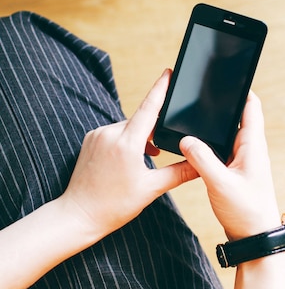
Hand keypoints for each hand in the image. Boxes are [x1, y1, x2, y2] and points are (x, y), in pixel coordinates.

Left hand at [60, 69, 198, 236]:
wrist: (79, 215)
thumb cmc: (114, 205)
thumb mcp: (152, 189)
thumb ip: (180, 172)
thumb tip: (201, 165)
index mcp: (127, 144)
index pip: (149, 108)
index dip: (161, 89)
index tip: (169, 73)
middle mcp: (109, 134)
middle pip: (141, 121)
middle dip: (155, 131)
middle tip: (161, 151)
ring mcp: (97, 136)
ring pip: (128, 128)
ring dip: (140, 139)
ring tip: (144, 162)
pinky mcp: (90, 140)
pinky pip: (115, 133)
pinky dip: (127, 141)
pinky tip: (130, 161)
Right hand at [179, 92, 280, 240]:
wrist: (254, 237)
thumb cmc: (245, 210)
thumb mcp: (220, 183)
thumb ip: (202, 159)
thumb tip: (186, 138)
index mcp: (253, 145)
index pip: (251, 107)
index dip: (241, 89)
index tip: (226, 75)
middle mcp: (249, 149)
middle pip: (236, 117)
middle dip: (220, 105)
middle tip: (199, 92)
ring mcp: (242, 160)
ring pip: (226, 135)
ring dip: (213, 126)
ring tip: (192, 116)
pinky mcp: (234, 171)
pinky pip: (220, 150)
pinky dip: (208, 144)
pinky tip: (193, 145)